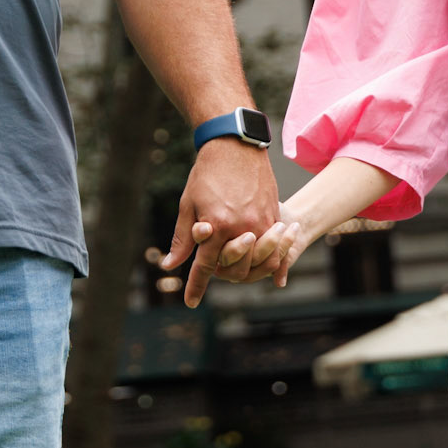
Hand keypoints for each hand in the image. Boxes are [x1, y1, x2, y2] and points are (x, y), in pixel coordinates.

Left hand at [162, 138, 279, 307]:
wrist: (235, 145)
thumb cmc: (207, 174)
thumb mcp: (188, 204)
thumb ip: (182, 238)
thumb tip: (170, 265)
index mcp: (217, 226)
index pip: (204, 266)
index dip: (196, 286)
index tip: (190, 302)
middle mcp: (241, 227)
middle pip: (236, 268)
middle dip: (225, 274)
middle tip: (216, 272)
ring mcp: (261, 221)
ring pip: (261, 261)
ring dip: (251, 268)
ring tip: (241, 267)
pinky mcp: (273, 213)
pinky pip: (277, 246)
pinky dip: (275, 259)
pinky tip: (272, 270)